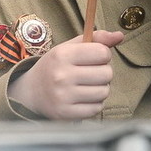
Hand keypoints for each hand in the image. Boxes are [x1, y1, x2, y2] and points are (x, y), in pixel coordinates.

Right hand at [7, 30, 123, 120]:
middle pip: (107, 73)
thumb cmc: (57, 66)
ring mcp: (63, 96)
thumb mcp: (71, 47)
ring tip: (87, 86)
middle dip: (103, 73)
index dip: (103, 55)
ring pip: (104, 92)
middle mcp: (62, 76)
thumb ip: (97, 38)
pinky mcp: (65, 114)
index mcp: (63, 55)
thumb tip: (120, 36)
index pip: (103, 52)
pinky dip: (94, 104)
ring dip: (100, 89)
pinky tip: (83, 99)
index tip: (94, 58)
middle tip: (90, 74)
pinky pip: (96, 109)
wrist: (31, 92)